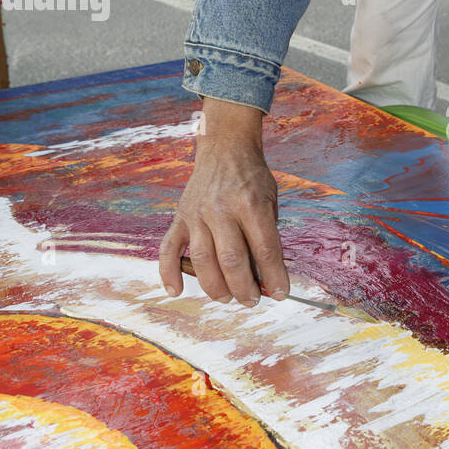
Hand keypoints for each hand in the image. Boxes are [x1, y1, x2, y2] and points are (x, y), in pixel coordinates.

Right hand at [158, 98, 289, 305]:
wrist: (225, 147)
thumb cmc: (252, 178)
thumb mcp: (270, 200)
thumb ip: (267, 235)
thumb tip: (266, 276)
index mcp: (250, 204)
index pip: (265, 249)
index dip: (274, 277)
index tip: (280, 294)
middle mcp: (222, 210)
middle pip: (232, 260)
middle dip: (245, 288)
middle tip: (252, 300)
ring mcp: (197, 214)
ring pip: (203, 261)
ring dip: (215, 287)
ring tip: (228, 298)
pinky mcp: (180, 217)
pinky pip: (168, 249)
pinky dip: (168, 273)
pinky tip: (176, 291)